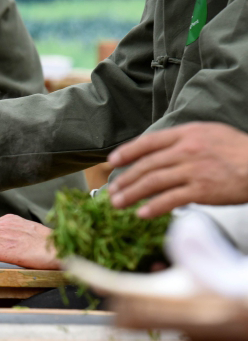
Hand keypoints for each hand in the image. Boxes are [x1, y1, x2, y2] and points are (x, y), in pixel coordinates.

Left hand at [108, 122, 247, 217]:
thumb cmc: (239, 150)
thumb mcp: (210, 133)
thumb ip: (184, 140)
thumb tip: (159, 152)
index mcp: (187, 134)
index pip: (148, 142)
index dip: (127, 152)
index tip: (112, 162)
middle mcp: (186, 150)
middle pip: (146, 165)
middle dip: (125, 179)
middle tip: (112, 191)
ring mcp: (193, 171)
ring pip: (153, 182)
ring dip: (132, 194)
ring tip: (118, 203)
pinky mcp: (202, 191)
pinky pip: (171, 200)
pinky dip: (153, 207)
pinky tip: (142, 214)